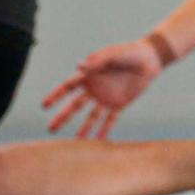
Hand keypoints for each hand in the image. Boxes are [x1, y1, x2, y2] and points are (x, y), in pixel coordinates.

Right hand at [42, 39, 164, 138]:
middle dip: (62, 117)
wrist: (150, 59)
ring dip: (84, 128)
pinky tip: (98, 140)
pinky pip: (110, 119)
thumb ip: (97, 61)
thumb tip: (78, 66)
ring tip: (76, 141)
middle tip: (51, 129)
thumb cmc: (129, 52)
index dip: (55, 96)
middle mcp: (94, 88)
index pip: (67, 87)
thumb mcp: (112, 55)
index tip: (44, 106)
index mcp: (89, 74)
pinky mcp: (120, 103)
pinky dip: (105, 129)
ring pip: (91, 116)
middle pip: (75, 106)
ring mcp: (106, 97)